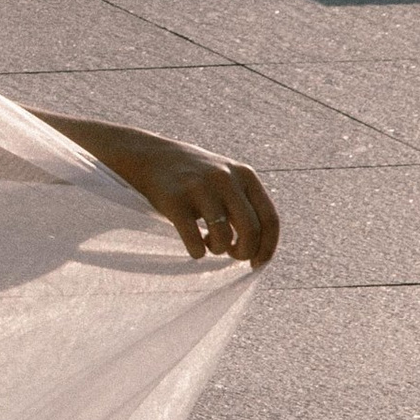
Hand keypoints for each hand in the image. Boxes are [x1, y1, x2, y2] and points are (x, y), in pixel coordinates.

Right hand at [38, 117, 280, 266]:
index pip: (270, 219)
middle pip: (250, 231)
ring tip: (210, 243)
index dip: (267, 247)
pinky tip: (195, 247)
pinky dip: (197, 252)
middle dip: (244, 252)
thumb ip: (247, 205)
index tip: (257, 263)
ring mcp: (198, 188)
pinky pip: (194, 242)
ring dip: (219, 250)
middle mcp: (225, 179)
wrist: (150, 156)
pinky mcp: (173, 200)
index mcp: (244, 175)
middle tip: (233, 255)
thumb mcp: (228, 180)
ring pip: (223, 238)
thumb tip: (262, 250)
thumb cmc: (195, 178)